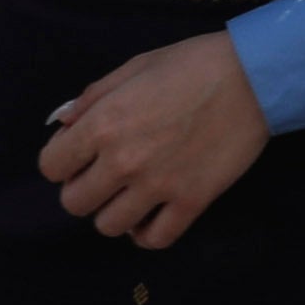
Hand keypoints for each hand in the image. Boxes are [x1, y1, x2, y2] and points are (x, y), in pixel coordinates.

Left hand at [42, 33, 271, 249]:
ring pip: (109, 226)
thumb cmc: (192, 64)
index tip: (79, 155)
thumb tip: (64, 123)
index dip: (61, 160)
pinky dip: (146, 233)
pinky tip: (150, 216)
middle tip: (103, 175)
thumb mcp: (134, 67)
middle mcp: (123, 161)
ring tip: (129, 196)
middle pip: (74, 203)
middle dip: (83, 189)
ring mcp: (158, 186)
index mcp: (103, 123)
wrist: (253, 77)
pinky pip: (155, 239)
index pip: (51, 166)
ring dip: (113, 212)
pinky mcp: (192, 202)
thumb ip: (93, 97)